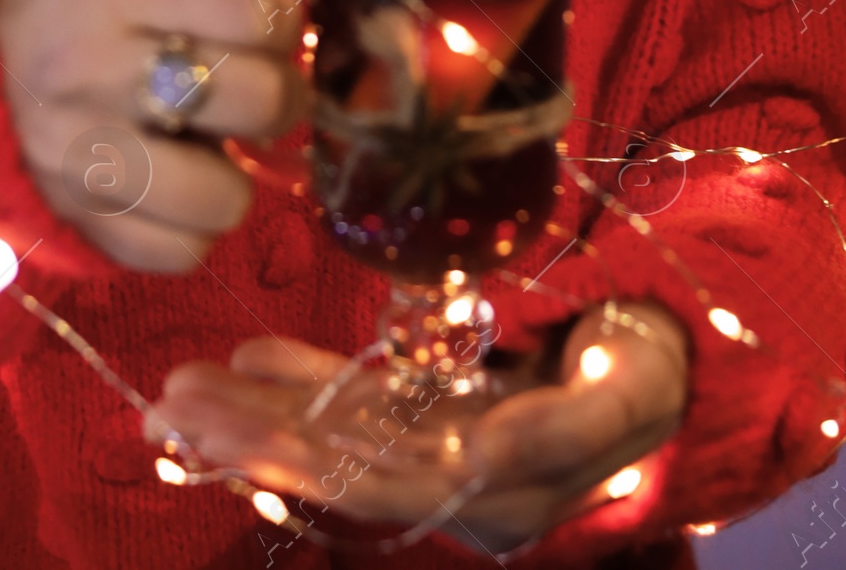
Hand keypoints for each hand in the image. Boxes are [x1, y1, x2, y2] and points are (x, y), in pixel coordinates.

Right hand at [0, 0, 303, 272]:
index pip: (250, 9)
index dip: (282, 14)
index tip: (269, 18)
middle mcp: (90, 73)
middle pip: (253, 100)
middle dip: (279, 92)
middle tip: (259, 83)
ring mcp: (75, 157)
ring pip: (219, 197)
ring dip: (234, 173)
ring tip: (210, 143)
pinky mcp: (70, 218)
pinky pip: (174, 253)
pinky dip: (191, 228)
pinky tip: (176, 184)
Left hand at [147, 300, 688, 550]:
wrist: (673, 354)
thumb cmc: (652, 366)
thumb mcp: (624, 392)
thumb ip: (555, 429)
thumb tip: (478, 454)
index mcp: (495, 491)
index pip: (376, 480)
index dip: (301, 457)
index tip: (232, 429)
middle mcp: (455, 479)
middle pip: (336, 464)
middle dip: (252, 436)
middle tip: (172, 407)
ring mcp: (442, 444)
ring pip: (335, 432)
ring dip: (258, 410)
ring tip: (181, 391)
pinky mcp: (439, 409)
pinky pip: (359, 400)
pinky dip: (303, 380)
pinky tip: (250, 356)